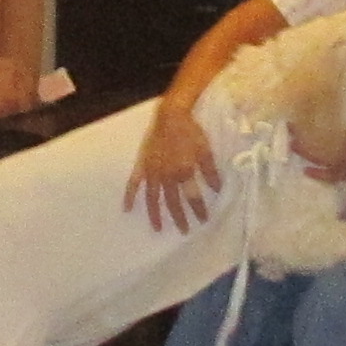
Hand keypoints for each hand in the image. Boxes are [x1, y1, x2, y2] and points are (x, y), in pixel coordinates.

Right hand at [125, 100, 220, 229]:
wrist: (171, 115)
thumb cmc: (191, 131)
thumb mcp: (206, 151)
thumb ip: (211, 172)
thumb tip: (217, 190)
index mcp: (184, 172)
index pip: (193, 198)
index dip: (199, 210)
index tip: (203, 221)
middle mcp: (167, 176)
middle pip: (173, 202)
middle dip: (179, 218)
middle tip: (184, 231)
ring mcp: (152, 172)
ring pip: (153, 198)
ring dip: (155, 214)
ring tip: (157, 228)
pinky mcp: (142, 166)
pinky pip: (134, 184)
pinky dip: (130, 197)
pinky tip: (127, 209)